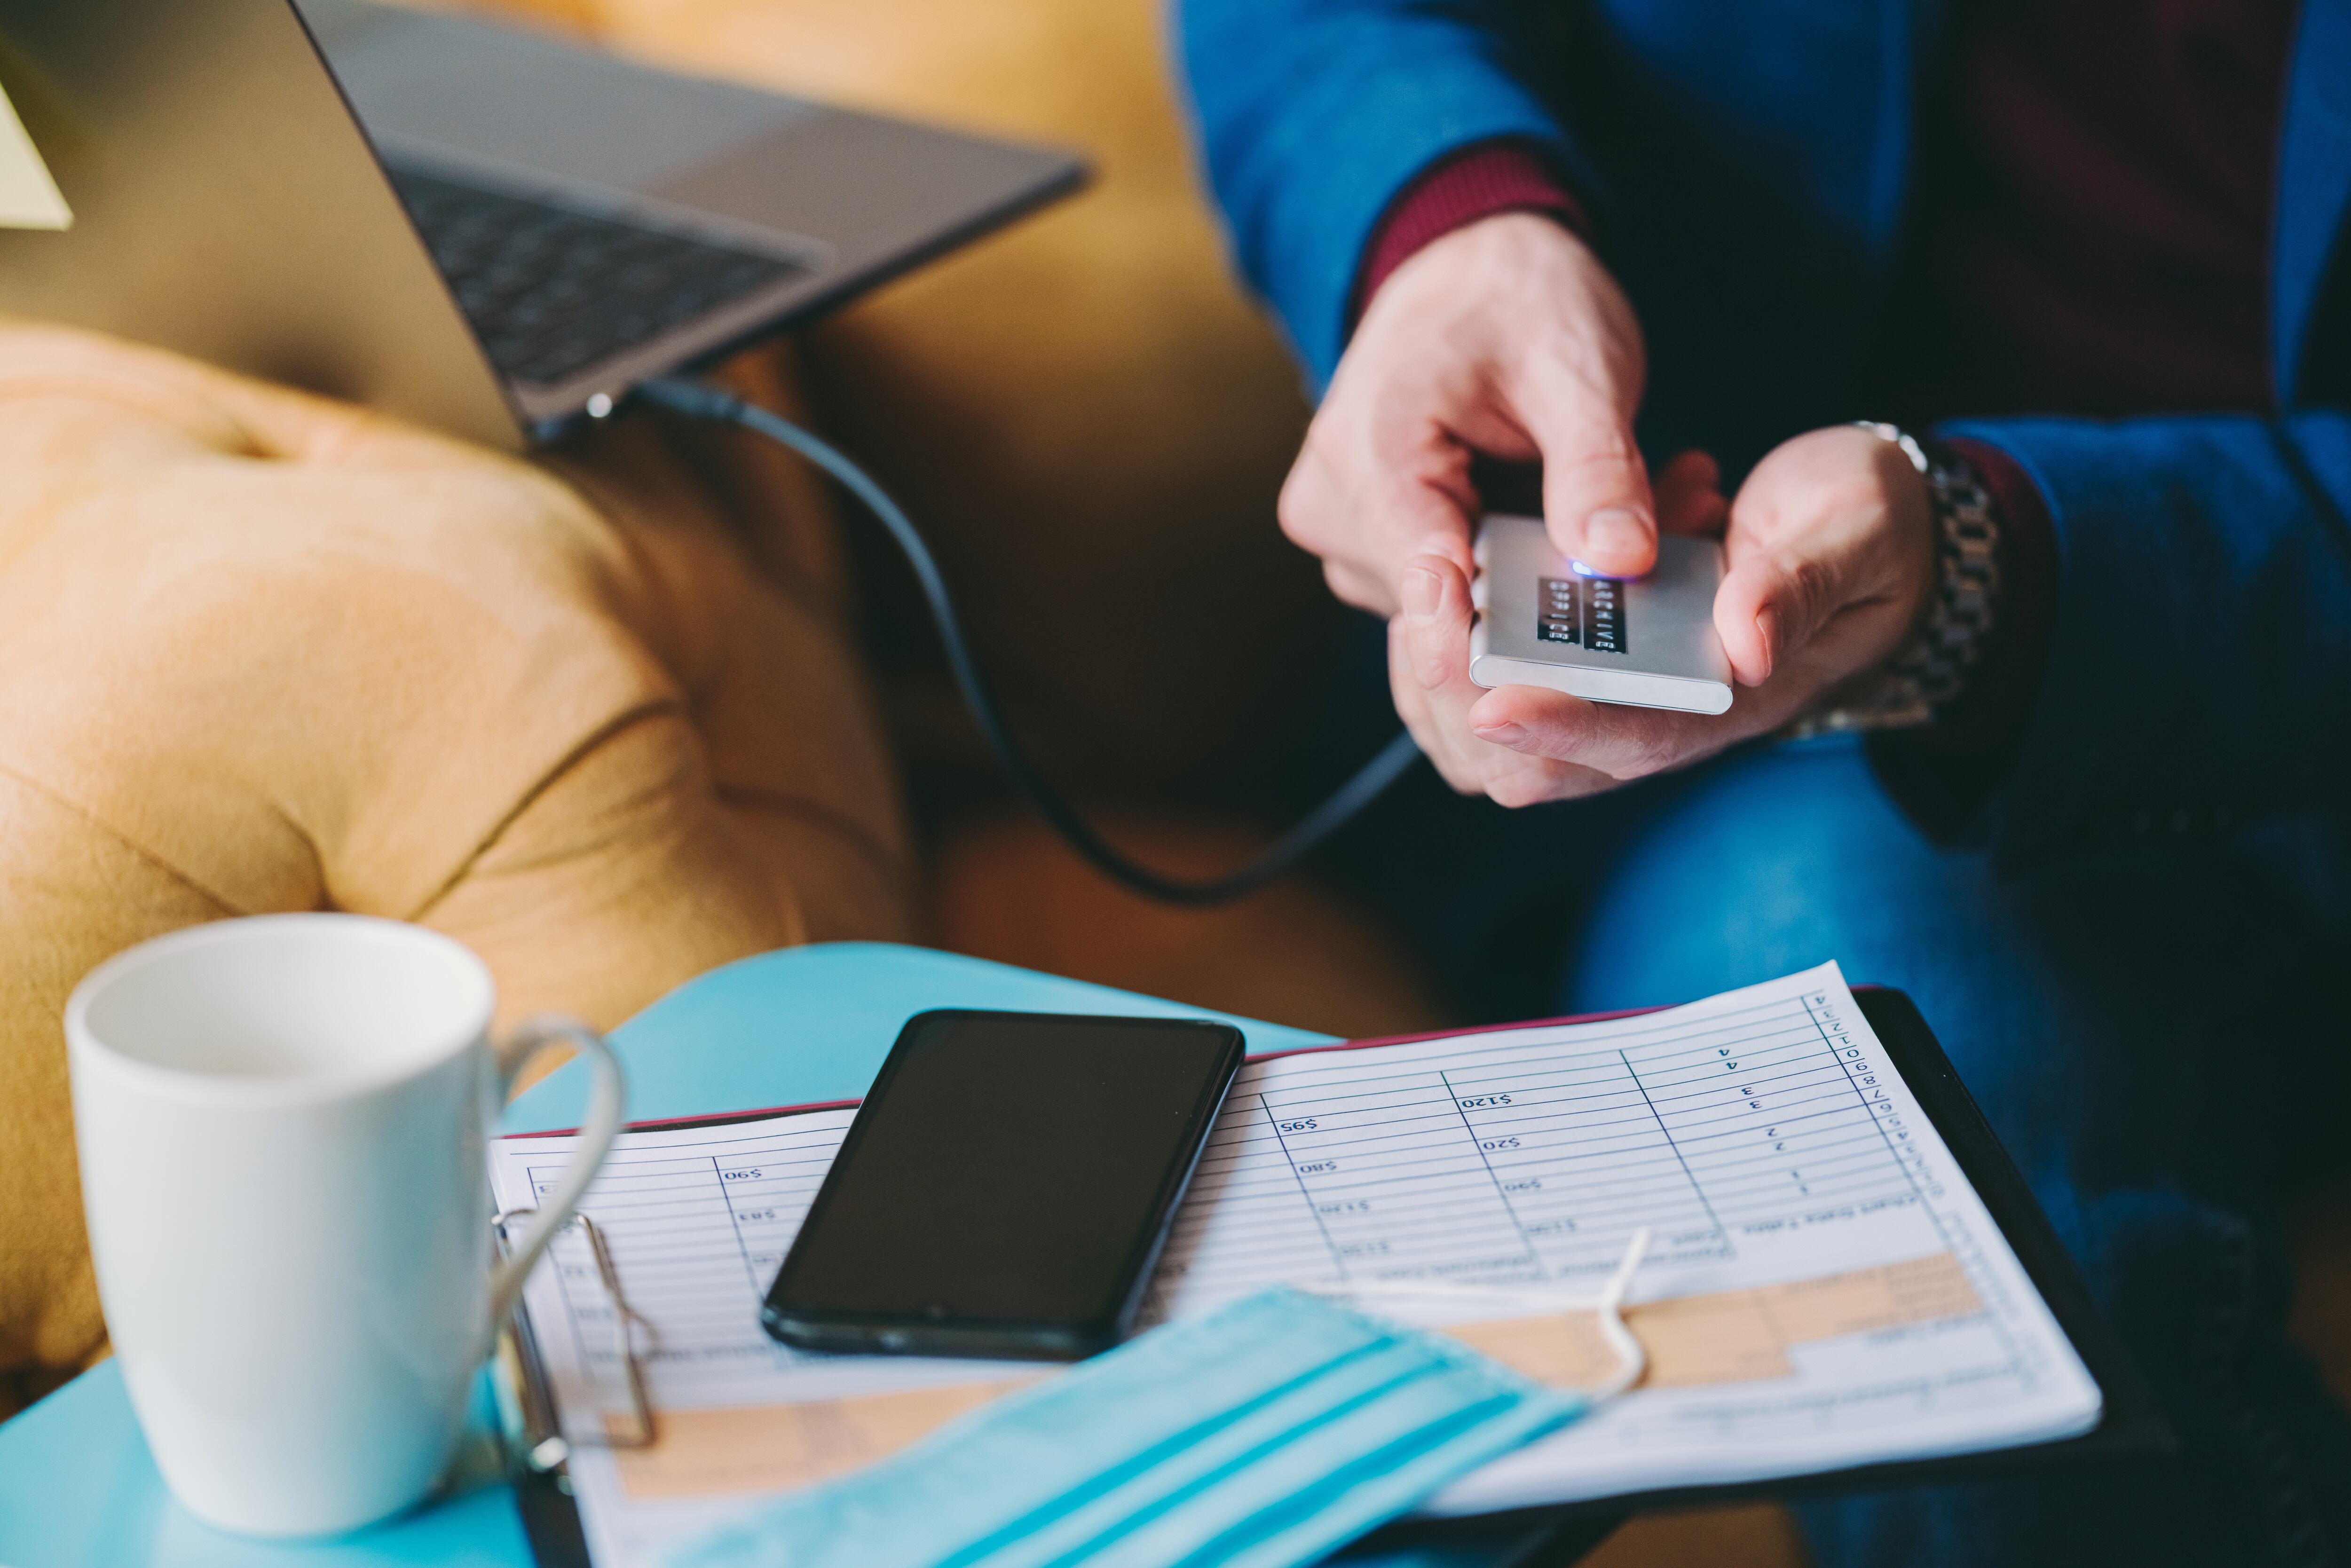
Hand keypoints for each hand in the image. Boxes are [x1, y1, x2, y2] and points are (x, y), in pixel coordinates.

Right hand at [1281, 213, 1709, 613]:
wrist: (1470, 267)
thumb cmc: (1517, 298)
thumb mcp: (1576, 368)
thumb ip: (1595, 468)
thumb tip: (1619, 561)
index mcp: (1369, 453)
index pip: (1431, 587)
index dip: (1519, 623)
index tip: (1601, 627)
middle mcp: (1332, 509)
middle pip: (1446, 609)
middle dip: (1550, 593)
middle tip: (1660, 530)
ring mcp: (1344, 534)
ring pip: (1453, 610)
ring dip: (1538, 582)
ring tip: (1620, 515)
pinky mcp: (1370, 545)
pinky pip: (1449, 591)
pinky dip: (1515, 568)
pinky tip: (1566, 523)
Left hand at [1390, 424, 1935, 805]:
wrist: (1861, 517)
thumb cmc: (1867, 531)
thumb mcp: (1853, 537)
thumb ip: (1799, 587)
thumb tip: (1744, 643)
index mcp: (1734, 700)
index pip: (1637, 740)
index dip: (1563, 730)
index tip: (1492, 702)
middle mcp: (1667, 709)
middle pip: (1543, 756)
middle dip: (1470, 694)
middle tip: (1432, 598)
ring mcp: (1623, 684)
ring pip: (1504, 713)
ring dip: (1455, 654)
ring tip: (1442, 568)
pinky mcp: (1593, 647)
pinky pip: (1507, 656)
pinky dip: (1482, 606)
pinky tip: (1482, 544)